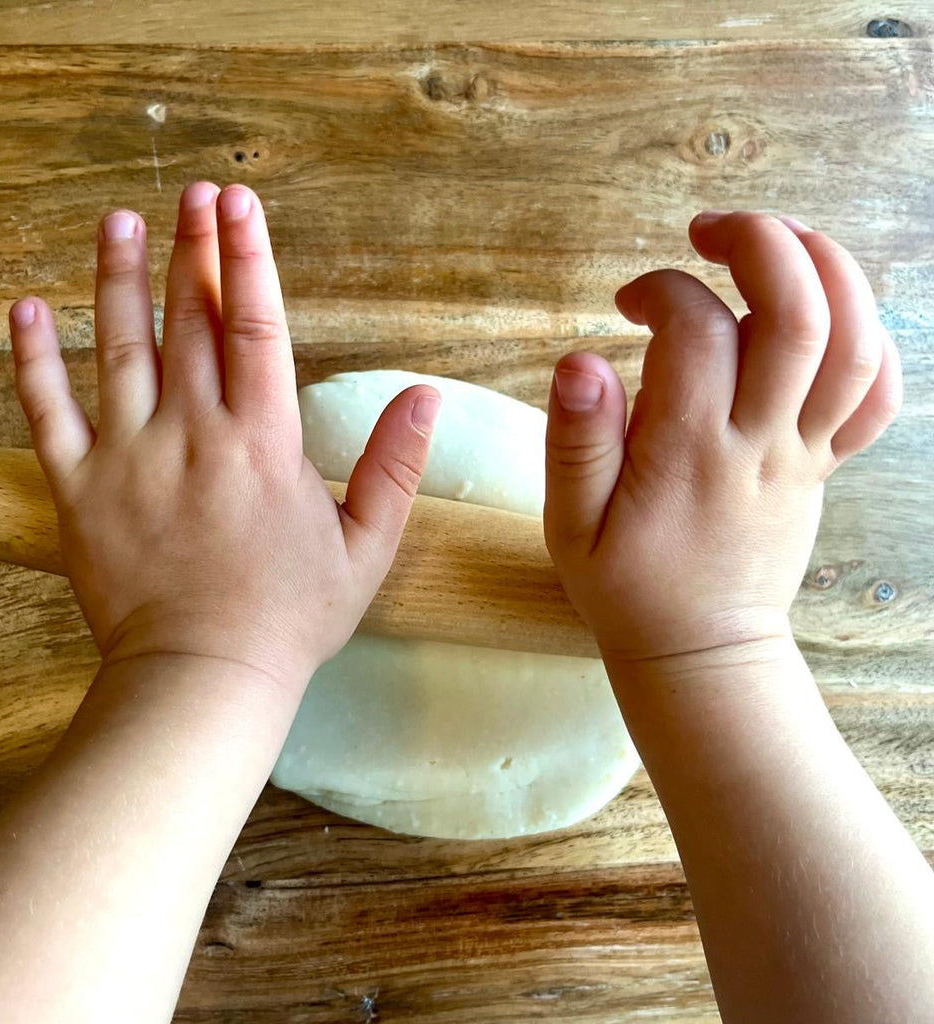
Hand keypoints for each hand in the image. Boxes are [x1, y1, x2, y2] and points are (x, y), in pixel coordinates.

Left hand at [8, 181, 440, 681]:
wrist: (205, 676)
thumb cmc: (290, 616)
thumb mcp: (365, 548)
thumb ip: (394, 467)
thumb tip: (425, 397)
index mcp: (262, 442)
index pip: (255, 327)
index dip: (247, 258)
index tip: (239, 204)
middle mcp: (193, 435)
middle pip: (189, 322)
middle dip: (190, 248)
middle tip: (190, 191)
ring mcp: (129, 457)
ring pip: (118, 349)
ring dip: (117, 279)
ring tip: (118, 221)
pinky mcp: (79, 489)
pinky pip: (47, 413)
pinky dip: (33, 360)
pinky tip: (27, 309)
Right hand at [543, 211, 901, 663]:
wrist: (700, 650)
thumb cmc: (626, 585)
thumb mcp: (571, 526)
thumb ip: (577, 443)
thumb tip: (581, 358)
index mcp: (688, 453)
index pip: (695, 331)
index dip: (662, 290)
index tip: (627, 302)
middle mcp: (759, 445)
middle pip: (797, 317)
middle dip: (763, 245)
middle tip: (715, 231)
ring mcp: (804, 455)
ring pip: (854, 345)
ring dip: (827, 272)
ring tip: (780, 243)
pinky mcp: (823, 466)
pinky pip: (878, 396)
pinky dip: (872, 339)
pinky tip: (831, 313)